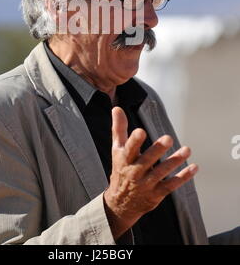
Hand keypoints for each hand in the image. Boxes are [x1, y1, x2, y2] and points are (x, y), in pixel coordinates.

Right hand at [103, 106, 197, 239]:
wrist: (120, 204)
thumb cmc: (120, 169)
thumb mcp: (117, 149)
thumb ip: (119, 129)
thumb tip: (117, 108)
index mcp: (124, 159)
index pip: (129, 149)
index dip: (134, 141)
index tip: (140, 131)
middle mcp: (134, 172)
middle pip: (147, 161)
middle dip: (157, 150)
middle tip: (168, 138)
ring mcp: (146, 184)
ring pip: (161, 172)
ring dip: (175, 161)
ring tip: (186, 150)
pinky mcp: (156, 193)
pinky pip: (171, 185)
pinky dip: (183, 177)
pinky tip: (193, 167)